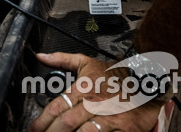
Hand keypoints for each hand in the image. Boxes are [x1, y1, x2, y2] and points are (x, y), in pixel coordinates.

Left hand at [28, 52, 163, 131]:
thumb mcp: (87, 63)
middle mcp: (94, 104)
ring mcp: (110, 118)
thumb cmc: (115, 75)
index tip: (32, 130)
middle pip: (67, 122)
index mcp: (83, 89)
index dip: (42, 121)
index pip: (57, 107)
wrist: (148, 80)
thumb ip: (62, 60)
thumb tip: (40, 56)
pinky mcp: (125, 130)